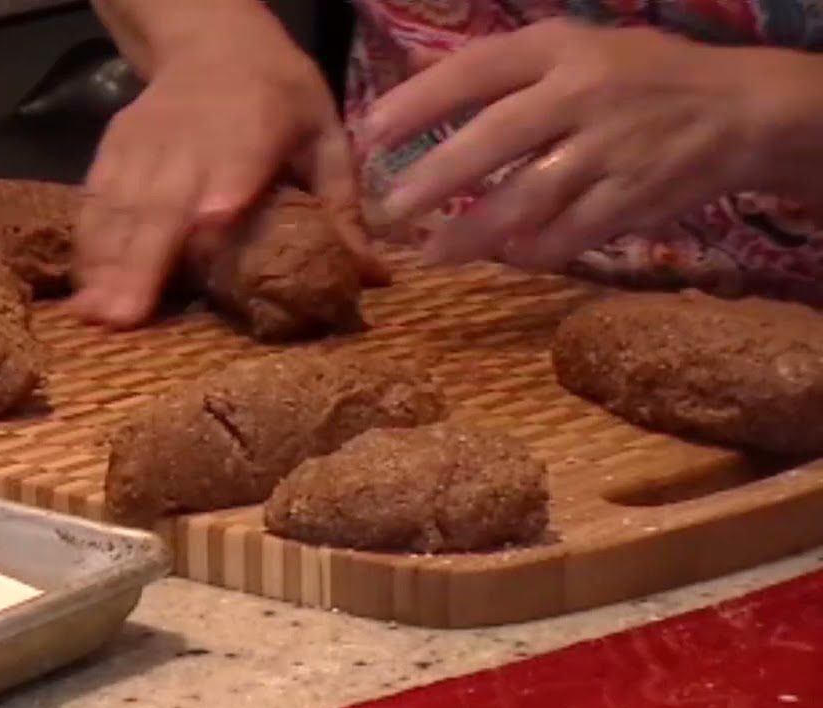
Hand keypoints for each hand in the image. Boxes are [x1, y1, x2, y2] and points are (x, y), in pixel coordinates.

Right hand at [72, 47, 386, 328]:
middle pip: (160, 205)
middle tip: (122, 320)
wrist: (211, 36)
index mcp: (252, 131)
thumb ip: (341, 205)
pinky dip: (88, 242)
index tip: (199, 269)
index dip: (211, 222)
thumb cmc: (279, 92)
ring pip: (120, 206)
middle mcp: (190, 140)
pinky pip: (97, 199)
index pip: (227, 182)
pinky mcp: (114, 148)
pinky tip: (82, 288)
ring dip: (105, 263)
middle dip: (139, 263)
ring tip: (94, 317)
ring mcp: (144, 144)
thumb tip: (371, 276)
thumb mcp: (324, 135)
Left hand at [362, 19, 817, 270]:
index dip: (416, 104)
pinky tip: (505, 260)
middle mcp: (582, 94)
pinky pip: (570, 235)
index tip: (368, 136)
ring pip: (528, 198)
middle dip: (433, 180)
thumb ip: (503, 65)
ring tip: (431, 254)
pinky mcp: (633, 198)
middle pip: (493, 139)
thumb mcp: (575, 46)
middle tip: (387, 212)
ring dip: (473, 233)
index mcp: (560, 49)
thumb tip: (416, 75)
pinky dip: (533, 252)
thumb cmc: (638, 76)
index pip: (474, 71)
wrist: (739, 109)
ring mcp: (609, 149)